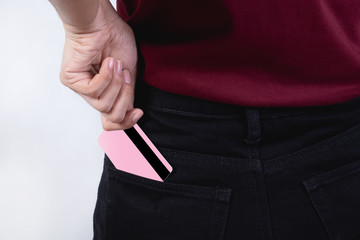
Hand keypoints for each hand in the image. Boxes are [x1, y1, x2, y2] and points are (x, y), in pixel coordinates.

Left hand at [59, 0, 142, 130]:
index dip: (126, 122)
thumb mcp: (129, 75)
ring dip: (115, 84)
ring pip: (103, 105)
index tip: (138, 112)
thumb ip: (128, 96)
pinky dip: (105, 76)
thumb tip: (131, 114)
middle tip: (126, 75)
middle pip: (111, 115)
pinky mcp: (71, 80)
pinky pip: (93, 91)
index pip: (112, 122)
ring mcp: (80, 88)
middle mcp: (92, 94)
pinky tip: (107, 62)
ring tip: (116, 65)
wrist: (103, 22)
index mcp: (107, 93)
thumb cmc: (115, 41)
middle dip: (125, 96)